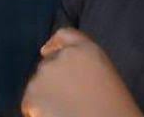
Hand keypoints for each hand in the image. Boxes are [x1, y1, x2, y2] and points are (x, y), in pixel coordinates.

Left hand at [21, 27, 143, 116]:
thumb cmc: (114, 107)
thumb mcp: (105, 76)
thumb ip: (86, 66)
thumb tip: (68, 73)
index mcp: (87, 49)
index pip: (64, 35)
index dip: (54, 44)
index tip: (47, 51)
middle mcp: (63, 56)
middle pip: (48, 63)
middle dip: (51, 78)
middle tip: (64, 97)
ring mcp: (45, 74)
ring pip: (37, 83)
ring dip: (44, 94)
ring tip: (61, 110)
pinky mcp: (32, 94)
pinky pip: (29, 102)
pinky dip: (36, 110)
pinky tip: (54, 116)